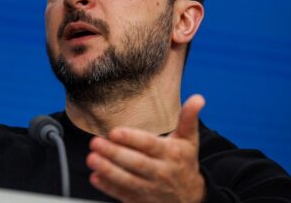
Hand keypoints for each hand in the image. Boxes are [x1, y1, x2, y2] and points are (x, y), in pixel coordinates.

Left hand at [87, 95, 205, 202]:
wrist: (192, 198)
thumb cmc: (184, 162)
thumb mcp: (189, 140)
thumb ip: (188, 118)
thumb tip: (198, 98)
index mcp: (171, 154)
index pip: (150, 145)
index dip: (132, 138)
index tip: (115, 132)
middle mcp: (161, 172)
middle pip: (136, 163)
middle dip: (114, 153)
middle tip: (95, 143)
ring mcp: (150, 189)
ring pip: (127, 180)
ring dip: (108, 170)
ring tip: (92, 158)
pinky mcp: (141, 201)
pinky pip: (123, 195)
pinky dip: (108, 188)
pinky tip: (95, 177)